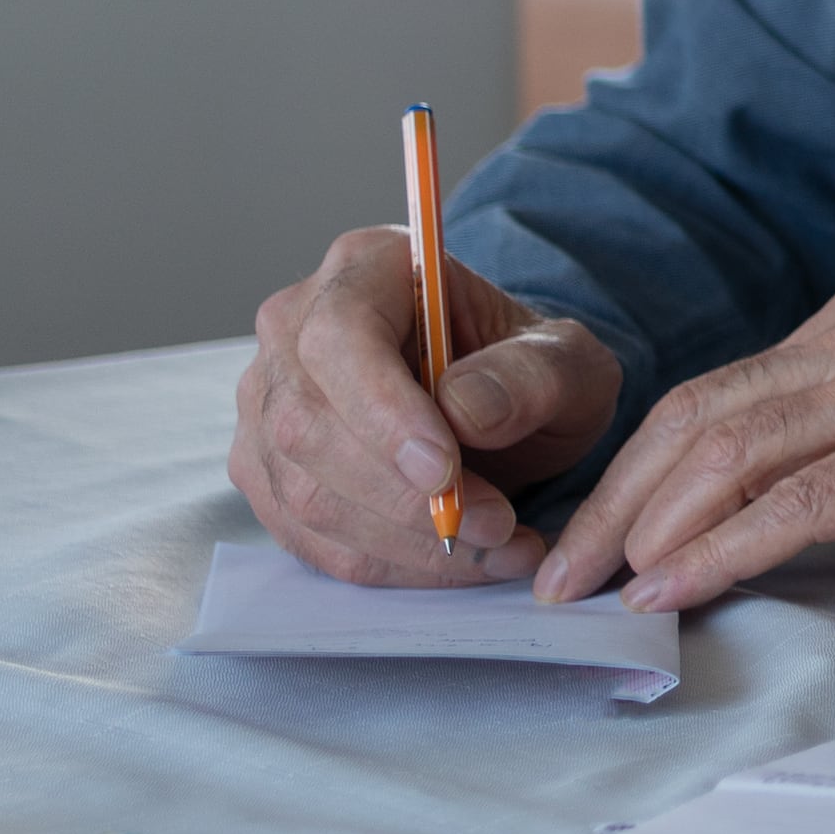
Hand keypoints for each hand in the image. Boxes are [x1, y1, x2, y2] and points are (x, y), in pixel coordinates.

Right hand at [233, 227, 619, 584]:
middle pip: (307, 425)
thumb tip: (463, 411)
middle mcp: (293, 328)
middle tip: (497, 524)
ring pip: (304, 492)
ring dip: (405, 541)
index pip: (339, 338)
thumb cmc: (528, 369)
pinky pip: (309, 538)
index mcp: (364, 268)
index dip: (382, 412)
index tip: (445, 471)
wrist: (505, 405)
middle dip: (404, 496)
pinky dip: (389, 564)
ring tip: (500, 547)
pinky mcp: (269, 472)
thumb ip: (530, 375)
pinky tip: (461, 562)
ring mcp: (267, 403)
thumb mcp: (567, 360)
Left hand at [532, 279, 834, 612]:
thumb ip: (809, 450)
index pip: (709, 393)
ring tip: (612, 593)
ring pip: (735, 451)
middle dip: (619, 505)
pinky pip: (797, 502)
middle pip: (702, 416)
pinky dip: (723, 550)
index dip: (628, 473)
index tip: (580, 543)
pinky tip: (680, 589)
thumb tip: (683, 520)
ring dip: (656, 531)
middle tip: (564, 578)